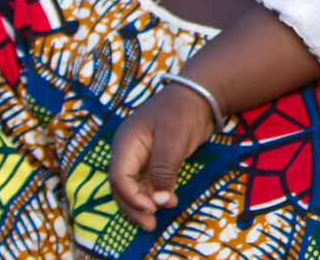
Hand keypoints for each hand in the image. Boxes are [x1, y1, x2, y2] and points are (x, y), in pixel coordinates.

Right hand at [108, 83, 217, 229]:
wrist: (201, 96)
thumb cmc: (184, 111)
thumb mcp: (174, 138)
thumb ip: (164, 169)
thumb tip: (158, 201)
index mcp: (126, 142)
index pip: (119, 176)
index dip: (130, 196)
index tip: (150, 207)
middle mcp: (128, 152)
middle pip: (122, 186)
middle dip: (134, 206)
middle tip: (150, 224)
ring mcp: (140, 157)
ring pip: (133, 188)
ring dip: (144, 204)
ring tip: (156, 220)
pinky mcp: (153, 161)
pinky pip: (147, 183)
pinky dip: (154, 196)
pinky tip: (169, 202)